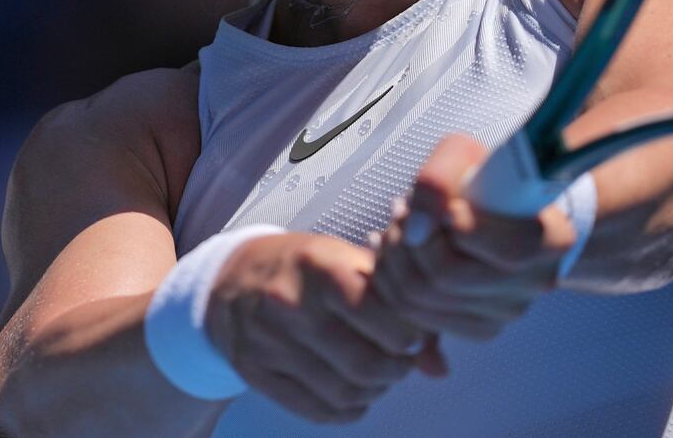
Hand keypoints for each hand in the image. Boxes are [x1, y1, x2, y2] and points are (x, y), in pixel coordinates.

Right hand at [204, 231, 445, 422]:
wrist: (232, 277)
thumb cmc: (307, 267)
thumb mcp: (349, 263)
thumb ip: (397, 304)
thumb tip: (440, 369)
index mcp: (321, 266)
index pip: (382, 316)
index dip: (409, 335)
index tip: (413, 337)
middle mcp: (291, 304)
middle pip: (365, 363)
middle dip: (396, 370)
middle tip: (401, 361)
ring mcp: (269, 342)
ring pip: (343, 392)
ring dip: (374, 391)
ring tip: (380, 375)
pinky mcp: (255, 372)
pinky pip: (315, 410)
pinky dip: (347, 409)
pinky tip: (355, 393)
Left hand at [370, 135, 575, 340]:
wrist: (497, 206)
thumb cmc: (484, 176)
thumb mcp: (464, 155)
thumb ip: (437, 180)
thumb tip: (415, 229)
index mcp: (554, 240)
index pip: (507, 250)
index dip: (460, 226)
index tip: (438, 203)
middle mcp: (537, 283)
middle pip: (450, 277)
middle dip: (408, 241)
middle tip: (399, 210)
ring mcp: (509, 312)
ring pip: (425, 299)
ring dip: (394, 259)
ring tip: (394, 227)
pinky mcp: (480, 328)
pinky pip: (418, 318)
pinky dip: (393, 284)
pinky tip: (395, 253)